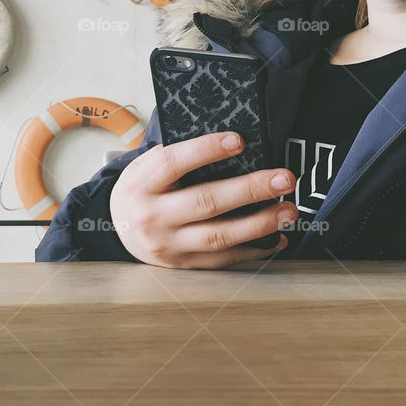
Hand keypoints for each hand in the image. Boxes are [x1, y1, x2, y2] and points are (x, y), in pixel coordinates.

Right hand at [109, 132, 297, 268]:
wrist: (118, 230)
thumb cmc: (141, 190)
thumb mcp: (145, 167)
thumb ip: (176, 157)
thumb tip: (230, 144)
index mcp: (142, 184)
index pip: (173, 162)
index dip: (206, 150)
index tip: (239, 141)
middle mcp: (153, 217)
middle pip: (206, 201)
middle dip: (250, 189)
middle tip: (284, 178)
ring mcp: (169, 245)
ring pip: (219, 236)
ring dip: (260, 223)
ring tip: (288, 210)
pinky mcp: (183, 265)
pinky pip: (223, 259)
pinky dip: (254, 249)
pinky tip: (277, 237)